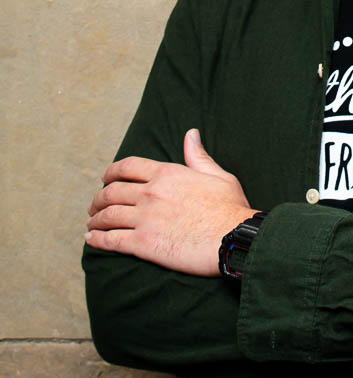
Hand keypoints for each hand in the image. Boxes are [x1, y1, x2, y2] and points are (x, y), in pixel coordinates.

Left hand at [86, 129, 254, 275]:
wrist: (235, 239)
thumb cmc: (231, 209)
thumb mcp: (218, 176)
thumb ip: (198, 156)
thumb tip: (191, 134)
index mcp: (167, 173)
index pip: (127, 167)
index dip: (111, 172)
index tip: (105, 178)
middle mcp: (151, 193)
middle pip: (111, 192)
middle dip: (99, 199)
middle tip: (95, 207)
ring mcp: (145, 218)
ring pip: (107, 216)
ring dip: (94, 220)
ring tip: (91, 225)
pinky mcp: (144, 243)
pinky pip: (111, 240)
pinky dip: (97, 240)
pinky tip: (91, 240)